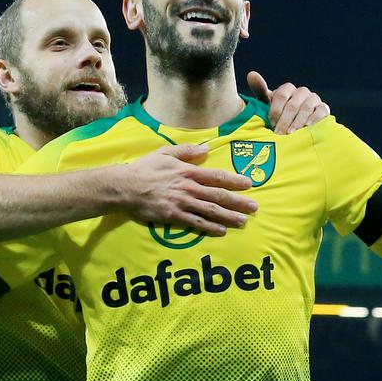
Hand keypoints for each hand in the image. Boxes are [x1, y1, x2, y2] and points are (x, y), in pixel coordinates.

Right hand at [119, 144, 257, 235]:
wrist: (126, 187)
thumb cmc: (145, 168)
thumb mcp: (165, 153)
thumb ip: (187, 151)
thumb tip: (206, 149)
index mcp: (188, 172)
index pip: (217, 176)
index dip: (235, 180)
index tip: (249, 184)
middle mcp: (189, 187)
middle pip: (219, 196)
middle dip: (239, 202)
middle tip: (254, 207)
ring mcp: (182, 203)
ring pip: (211, 211)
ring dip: (229, 216)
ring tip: (243, 221)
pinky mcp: (174, 216)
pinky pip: (195, 223)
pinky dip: (210, 227)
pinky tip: (221, 231)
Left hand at [247, 70, 330, 133]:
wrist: (297, 127)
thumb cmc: (279, 115)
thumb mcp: (267, 104)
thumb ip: (260, 90)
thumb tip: (251, 74)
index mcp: (288, 89)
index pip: (282, 95)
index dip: (276, 110)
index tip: (271, 122)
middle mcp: (302, 92)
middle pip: (293, 103)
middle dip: (285, 120)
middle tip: (279, 133)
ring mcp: (314, 100)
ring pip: (306, 107)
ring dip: (297, 122)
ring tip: (291, 133)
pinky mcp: (324, 109)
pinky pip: (321, 111)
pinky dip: (314, 119)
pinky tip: (307, 127)